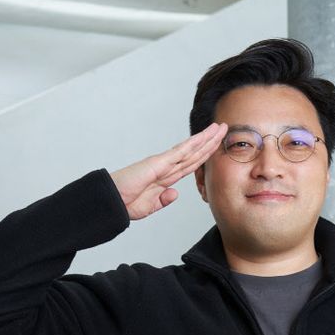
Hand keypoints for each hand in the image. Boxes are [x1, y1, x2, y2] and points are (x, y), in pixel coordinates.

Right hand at [110, 122, 226, 220]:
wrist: (110, 202)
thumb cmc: (124, 203)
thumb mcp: (149, 206)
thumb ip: (163, 200)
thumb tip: (175, 194)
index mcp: (165, 178)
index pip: (190, 164)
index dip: (204, 155)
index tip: (216, 147)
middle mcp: (165, 167)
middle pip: (194, 153)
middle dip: (210, 142)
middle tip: (224, 129)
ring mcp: (162, 163)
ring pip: (190, 149)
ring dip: (206, 139)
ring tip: (219, 128)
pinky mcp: (157, 163)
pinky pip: (179, 152)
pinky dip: (192, 144)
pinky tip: (204, 137)